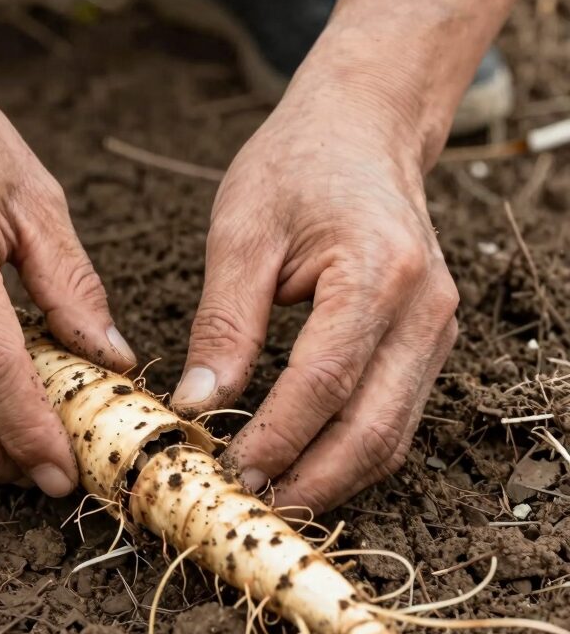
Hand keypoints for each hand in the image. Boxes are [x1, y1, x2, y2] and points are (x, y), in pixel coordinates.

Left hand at [171, 73, 457, 512]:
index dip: (275, 439)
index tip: (225, 470)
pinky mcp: (428, 339)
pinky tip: (301, 461)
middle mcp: (424, 309)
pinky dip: (350, 448)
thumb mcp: (241, 233)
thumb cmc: (296, 167)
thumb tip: (197, 403)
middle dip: (308, 479)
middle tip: (246, 504)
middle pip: (373, 428)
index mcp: (377, 273)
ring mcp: (436, 328)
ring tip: (268, 495)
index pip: (325, 384)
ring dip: (331, 476)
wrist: (361, 129)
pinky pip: (395, 413)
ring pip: (392, 434)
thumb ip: (224, 323)